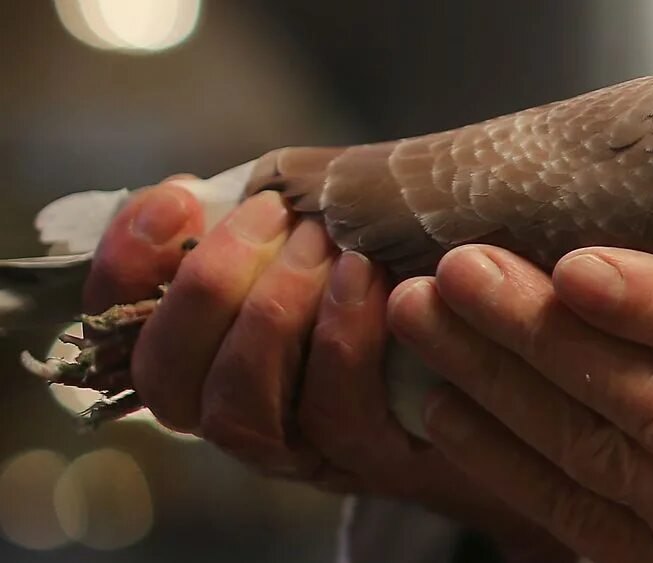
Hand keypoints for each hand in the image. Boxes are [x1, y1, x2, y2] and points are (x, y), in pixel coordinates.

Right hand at [84, 181, 572, 561]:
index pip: (122, 321)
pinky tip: (381, 284)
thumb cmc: (426, 261)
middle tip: (283, 219)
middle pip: (166, 377)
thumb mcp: (344, 220)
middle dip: (211, 285)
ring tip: (331, 249)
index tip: (180, 198)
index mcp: (219, 340)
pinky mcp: (376, 458)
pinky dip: (346, 340)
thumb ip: (280, 210)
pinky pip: (335, 418)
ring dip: (275, 314)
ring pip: (235, 412)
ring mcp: (308, 442)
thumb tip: (215, 194)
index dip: (127, 262)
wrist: (530, 332)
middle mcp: (247, 402)